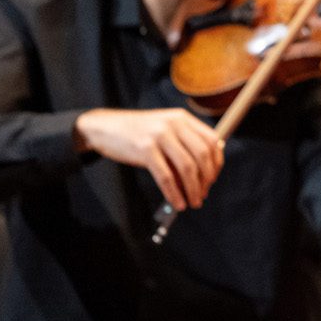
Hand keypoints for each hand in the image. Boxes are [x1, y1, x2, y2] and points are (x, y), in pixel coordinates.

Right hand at [74, 108, 224, 209]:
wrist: (104, 127)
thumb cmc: (137, 133)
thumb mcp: (164, 131)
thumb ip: (183, 147)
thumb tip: (202, 177)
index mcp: (183, 118)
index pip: (212, 141)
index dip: (216, 163)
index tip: (212, 179)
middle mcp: (174, 124)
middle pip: (203, 155)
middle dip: (207, 179)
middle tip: (203, 194)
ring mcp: (159, 135)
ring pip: (187, 167)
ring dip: (193, 189)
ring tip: (193, 202)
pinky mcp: (144, 149)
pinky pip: (166, 176)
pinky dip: (174, 193)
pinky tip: (177, 202)